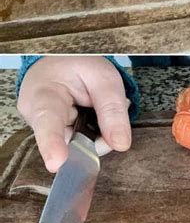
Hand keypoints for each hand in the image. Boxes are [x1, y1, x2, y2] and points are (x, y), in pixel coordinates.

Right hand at [18, 57, 131, 172]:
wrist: (61, 59)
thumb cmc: (77, 63)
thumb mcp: (103, 77)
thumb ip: (112, 110)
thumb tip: (120, 145)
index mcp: (43, 95)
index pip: (47, 122)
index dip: (52, 145)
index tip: (56, 163)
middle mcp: (35, 116)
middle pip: (71, 142)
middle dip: (96, 135)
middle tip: (103, 107)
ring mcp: (42, 128)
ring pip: (76, 146)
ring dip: (93, 132)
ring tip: (92, 106)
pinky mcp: (51, 134)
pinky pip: (76, 143)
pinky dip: (88, 133)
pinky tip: (87, 115)